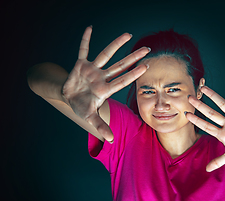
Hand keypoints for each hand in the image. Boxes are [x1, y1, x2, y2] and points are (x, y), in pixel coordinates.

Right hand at [62, 26, 149, 141]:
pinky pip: (83, 49)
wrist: (68, 97)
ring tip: (128, 35)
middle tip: (147, 50)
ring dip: (116, 44)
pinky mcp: (80, 64)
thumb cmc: (82, 106)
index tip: (146, 67)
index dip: (133, 74)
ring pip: (106, 54)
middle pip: (120, 65)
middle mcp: (102, 77)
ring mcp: (92, 69)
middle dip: (133, 57)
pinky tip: (89, 28)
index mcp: (105, 89)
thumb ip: (101, 126)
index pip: (122, 80)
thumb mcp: (90, 117)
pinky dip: (85, 39)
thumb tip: (111, 140)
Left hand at [186, 78, 224, 171]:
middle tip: (189, 97)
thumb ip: (219, 161)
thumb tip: (206, 170)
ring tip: (204, 87)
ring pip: (223, 104)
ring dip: (214, 96)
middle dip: (200, 106)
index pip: (206, 126)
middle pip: (211, 113)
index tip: (186, 114)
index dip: (197, 120)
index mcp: (222, 133)